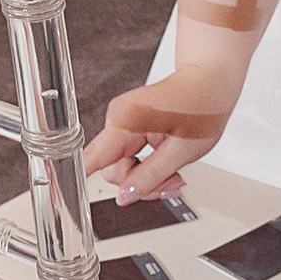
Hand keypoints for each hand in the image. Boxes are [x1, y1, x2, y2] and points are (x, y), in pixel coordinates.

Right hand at [82, 73, 235, 201]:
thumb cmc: (202, 106)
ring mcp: (123, 122)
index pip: (94, 156)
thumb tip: (125, 196)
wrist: (210, 83)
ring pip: (123, 168)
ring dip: (148, 178)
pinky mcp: (129, 127)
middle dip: (141, 184)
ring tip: (175, 175)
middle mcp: (119, 118)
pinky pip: (130, 158)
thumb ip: (151, 176)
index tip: (70, 196)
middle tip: (171, 183)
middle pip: (114, 170)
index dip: (81, 178)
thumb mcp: (183, 151)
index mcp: (128, 119)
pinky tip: (167, 167)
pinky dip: (148, 167)